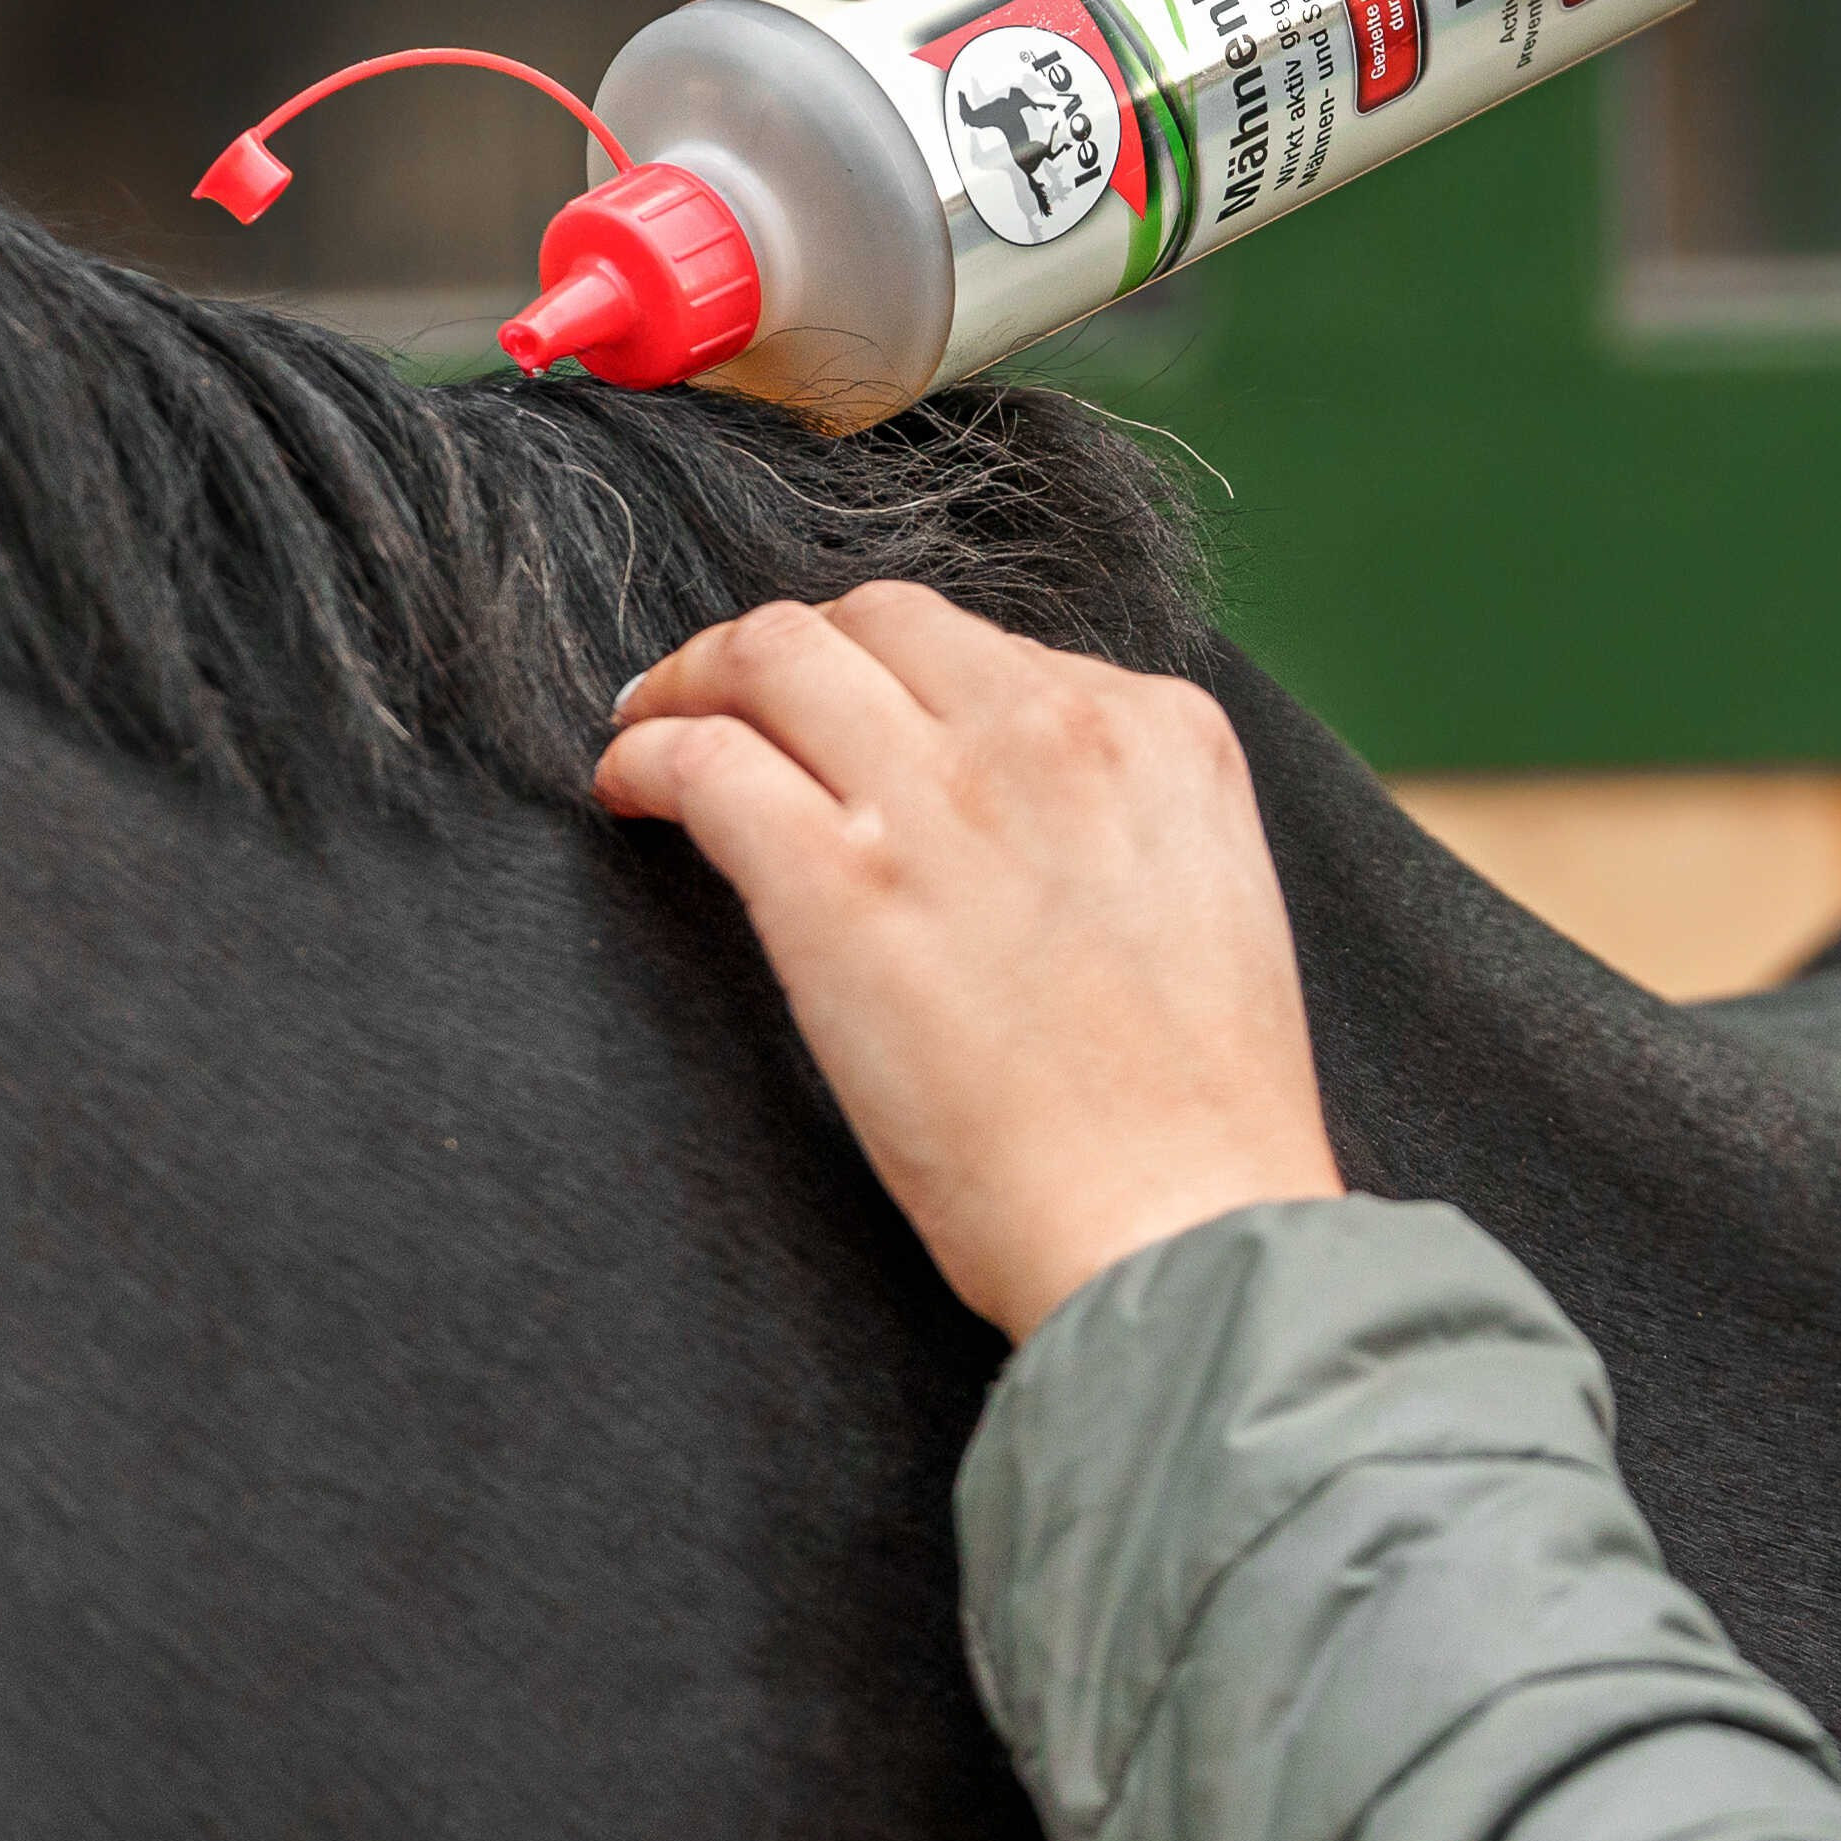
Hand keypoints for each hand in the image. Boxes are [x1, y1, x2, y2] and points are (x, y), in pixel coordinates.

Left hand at [594, 584, 1344, 1337]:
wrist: (1178, 1222)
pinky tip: (630, 786)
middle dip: (796, 648)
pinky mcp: (835, 881)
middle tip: (736, 696)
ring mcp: (937, 796)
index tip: (857, 721)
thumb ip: (1118, 824)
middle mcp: (1050, 728)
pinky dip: (650, 754)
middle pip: (878, 618)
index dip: (903, 682)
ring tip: (653, 718)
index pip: (994, 649)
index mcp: (1162, 731)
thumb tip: (1013, 818)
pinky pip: (706, 758)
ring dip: (699, 675)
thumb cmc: (1201, 1118)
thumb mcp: (1210, 904)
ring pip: (777, 654)